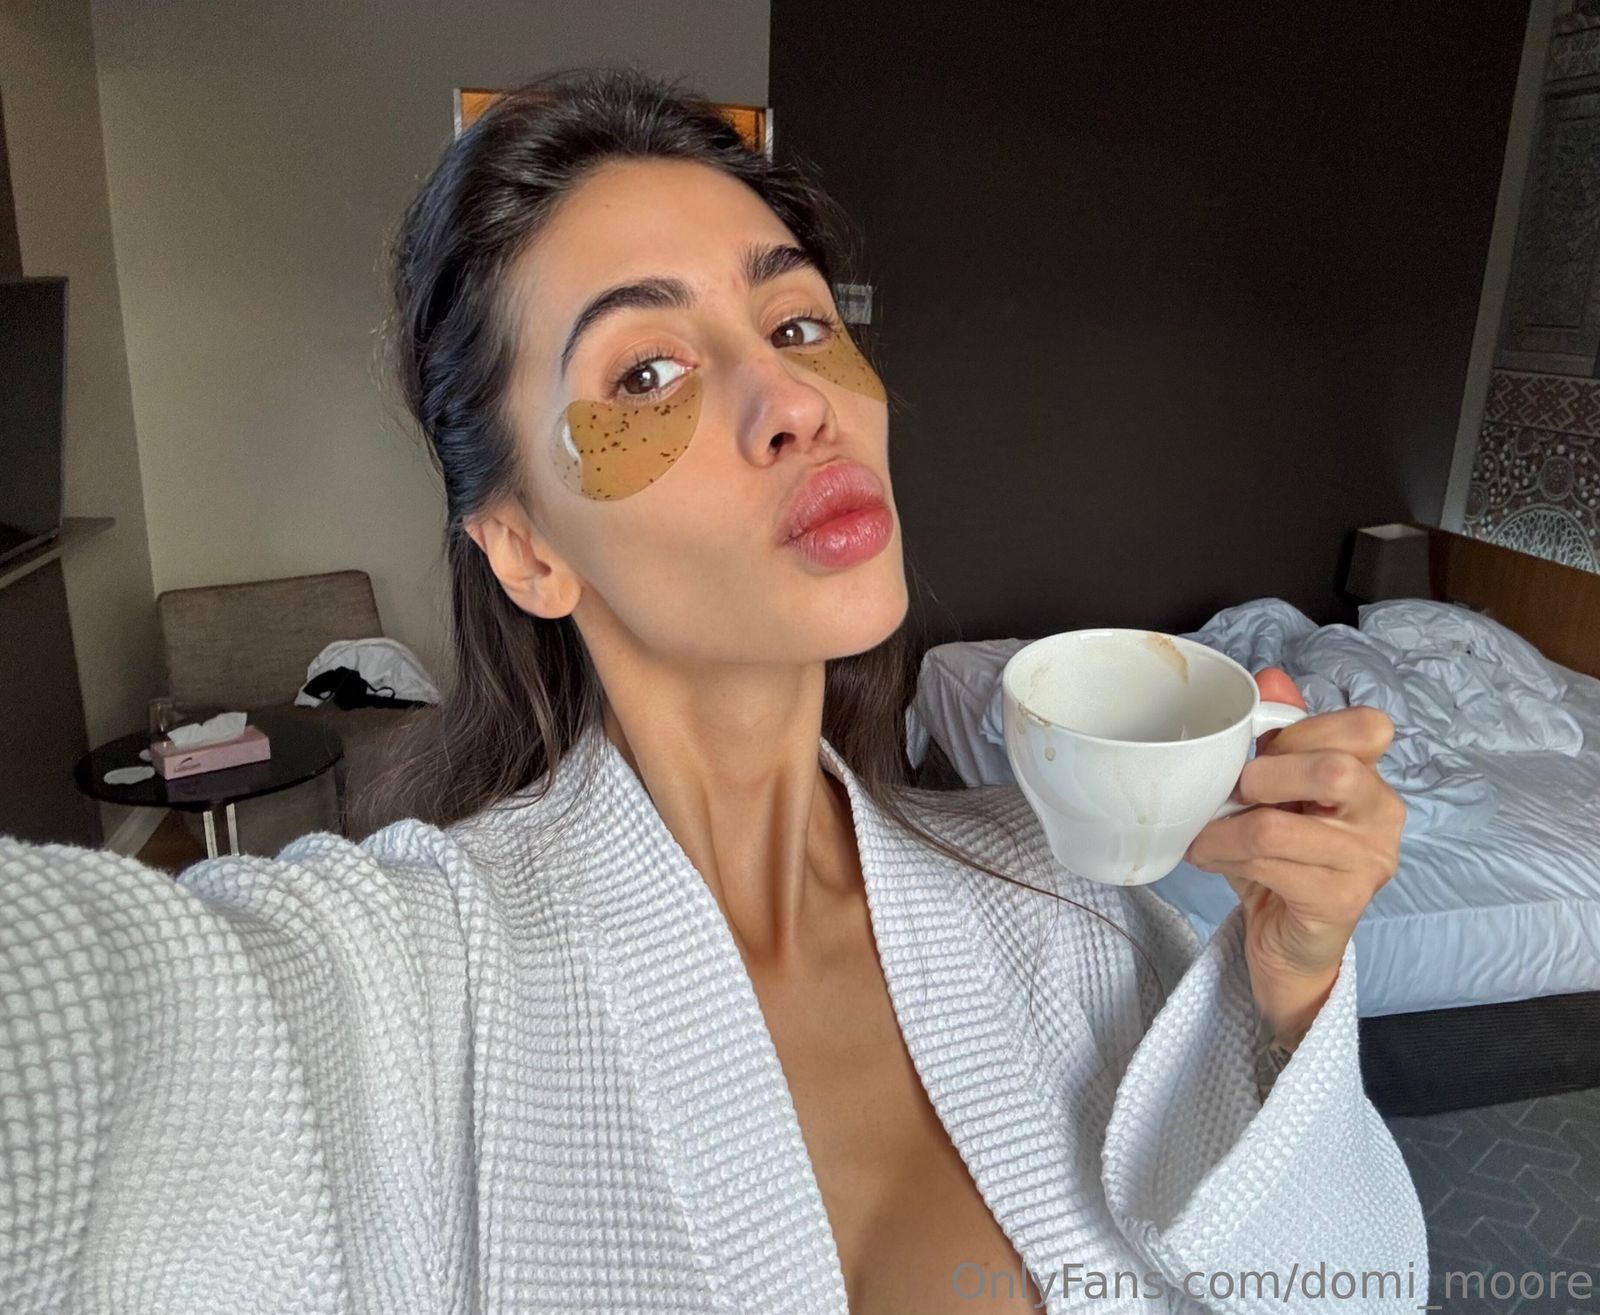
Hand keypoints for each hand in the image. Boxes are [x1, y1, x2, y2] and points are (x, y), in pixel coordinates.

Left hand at [1181, 668, 1404, 1049]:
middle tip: (1232, 792)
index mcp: (1371, 778)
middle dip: (1265, 774)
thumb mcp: (1273, 791)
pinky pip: (1272, 865)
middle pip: (1335, 769)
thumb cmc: (1280, 859)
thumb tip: (1270, 676)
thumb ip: (1279, 735)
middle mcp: (1383, 815)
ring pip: (1281, 826)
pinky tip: (1211, 857)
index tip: (1261, 751)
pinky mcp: (1343, 901)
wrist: (1286, 940)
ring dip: (1226, 829)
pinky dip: (1227, 856)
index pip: (1367, 727)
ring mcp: (1370, 862)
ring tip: (1206, 834)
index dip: (1305, 730)